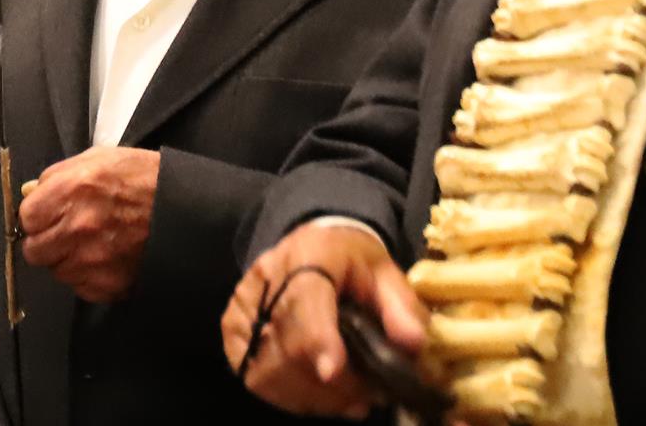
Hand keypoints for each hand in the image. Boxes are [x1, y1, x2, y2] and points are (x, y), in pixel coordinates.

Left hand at [17, 146, 159, 303]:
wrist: (186, 210)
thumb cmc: (144, 178)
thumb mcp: (98, 159)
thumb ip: (57, 176)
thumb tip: (30, 193)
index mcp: (73, 190)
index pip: (26, 218)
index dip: (36, 216)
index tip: (46, 215)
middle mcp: (79, 228)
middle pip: (35, 251)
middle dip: (45, 241)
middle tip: (63, 232)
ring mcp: (94, 261)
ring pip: (57, 271)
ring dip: (67, 260)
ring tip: (91, 243)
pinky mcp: (110, 285)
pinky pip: (81, 287)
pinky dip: (88, 277)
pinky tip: (105, 258)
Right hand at [221, 222, 426, 417]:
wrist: (314, 244)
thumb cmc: (352, 262)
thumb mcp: (386, 272)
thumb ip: (401, 306)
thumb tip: (412, 344)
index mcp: (310, 252)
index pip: (305, 297)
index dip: (316, 336)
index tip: (331, 371)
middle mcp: (267, 274)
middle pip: (286, 342)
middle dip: (329, 383)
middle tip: (367, 397)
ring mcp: (244, 302)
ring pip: (266, 366)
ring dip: (310, 396)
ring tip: (348, 400)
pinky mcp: (233, 327)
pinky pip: (252, 374)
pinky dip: (288, 396)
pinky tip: (319, 397)